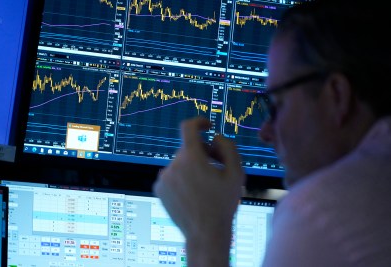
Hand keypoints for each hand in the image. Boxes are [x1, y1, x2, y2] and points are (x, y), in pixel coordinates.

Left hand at [153, 116, 245, 265]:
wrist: (205, 233)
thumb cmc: (223, 204)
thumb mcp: (236, 173)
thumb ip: (228, 147)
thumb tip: (215, 137)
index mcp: (191, 158)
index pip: (189, 127)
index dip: (199, 122)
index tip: (207, 126)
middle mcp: (173, 164)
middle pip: (189, 148)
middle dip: (203, 152)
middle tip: (217, 166)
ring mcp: (164, 177)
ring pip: (181, 162)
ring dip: (192, 166)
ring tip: (205, 184)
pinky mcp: (159, 188)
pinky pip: (172, 174)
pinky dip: (182, 178)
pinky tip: (193, 192)